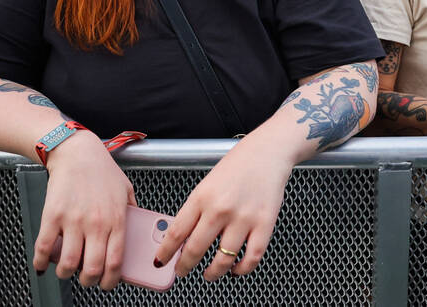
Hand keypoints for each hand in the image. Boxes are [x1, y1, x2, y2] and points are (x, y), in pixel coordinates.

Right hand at [35, 132, 135, 289]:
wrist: (76, 151)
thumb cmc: (101, 169)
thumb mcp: (126, 189)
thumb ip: (133, 211)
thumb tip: (138, 231)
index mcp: (116, 219)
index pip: (115, 262)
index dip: (110, 281)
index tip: (106, 284)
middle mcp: (95, 223)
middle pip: (92, 268)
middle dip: (88, 281)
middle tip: (86, 278)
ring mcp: (73, 220)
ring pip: (68, 263)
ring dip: (66, 274)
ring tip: (66, 270)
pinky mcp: (52, 215)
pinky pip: (44, 247)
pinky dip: (41, 262)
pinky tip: (42, 264)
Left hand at [155, 135, 292, 280]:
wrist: (267, 152)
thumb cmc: (237, 166)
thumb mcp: (207, 184)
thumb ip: (196, 210)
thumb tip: (183, 238)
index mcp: (201, 197)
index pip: (176, 232)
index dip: (165, 252)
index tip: (159, 262)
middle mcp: (220, 209)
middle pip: (195, 249)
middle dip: (184, 267)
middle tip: (181, 271)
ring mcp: (243, 218)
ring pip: (223, 260)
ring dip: (212, 273)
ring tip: (209, 274)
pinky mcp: (264, 224)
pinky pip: (251, 258)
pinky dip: (241, 270)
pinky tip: (235, 269)